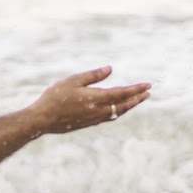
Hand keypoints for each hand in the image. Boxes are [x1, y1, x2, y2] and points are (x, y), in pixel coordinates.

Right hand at [30, 67, 150, 135]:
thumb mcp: (73, 80)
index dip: (136, 89)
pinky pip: (109, 118)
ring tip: (137, 100)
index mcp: (97, 98)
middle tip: (148, 93)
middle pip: (124, 105)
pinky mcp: (89, 123)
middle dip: (137, 98)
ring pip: (118, 113)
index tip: (148, 85)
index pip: (123, 93)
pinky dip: (118, 112)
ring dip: (129, 106)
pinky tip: (118, 110)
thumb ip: (93, 75)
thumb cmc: (55, 97)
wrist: (43, 120)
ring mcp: (95, 119)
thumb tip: (110, 69)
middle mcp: (99, 111)